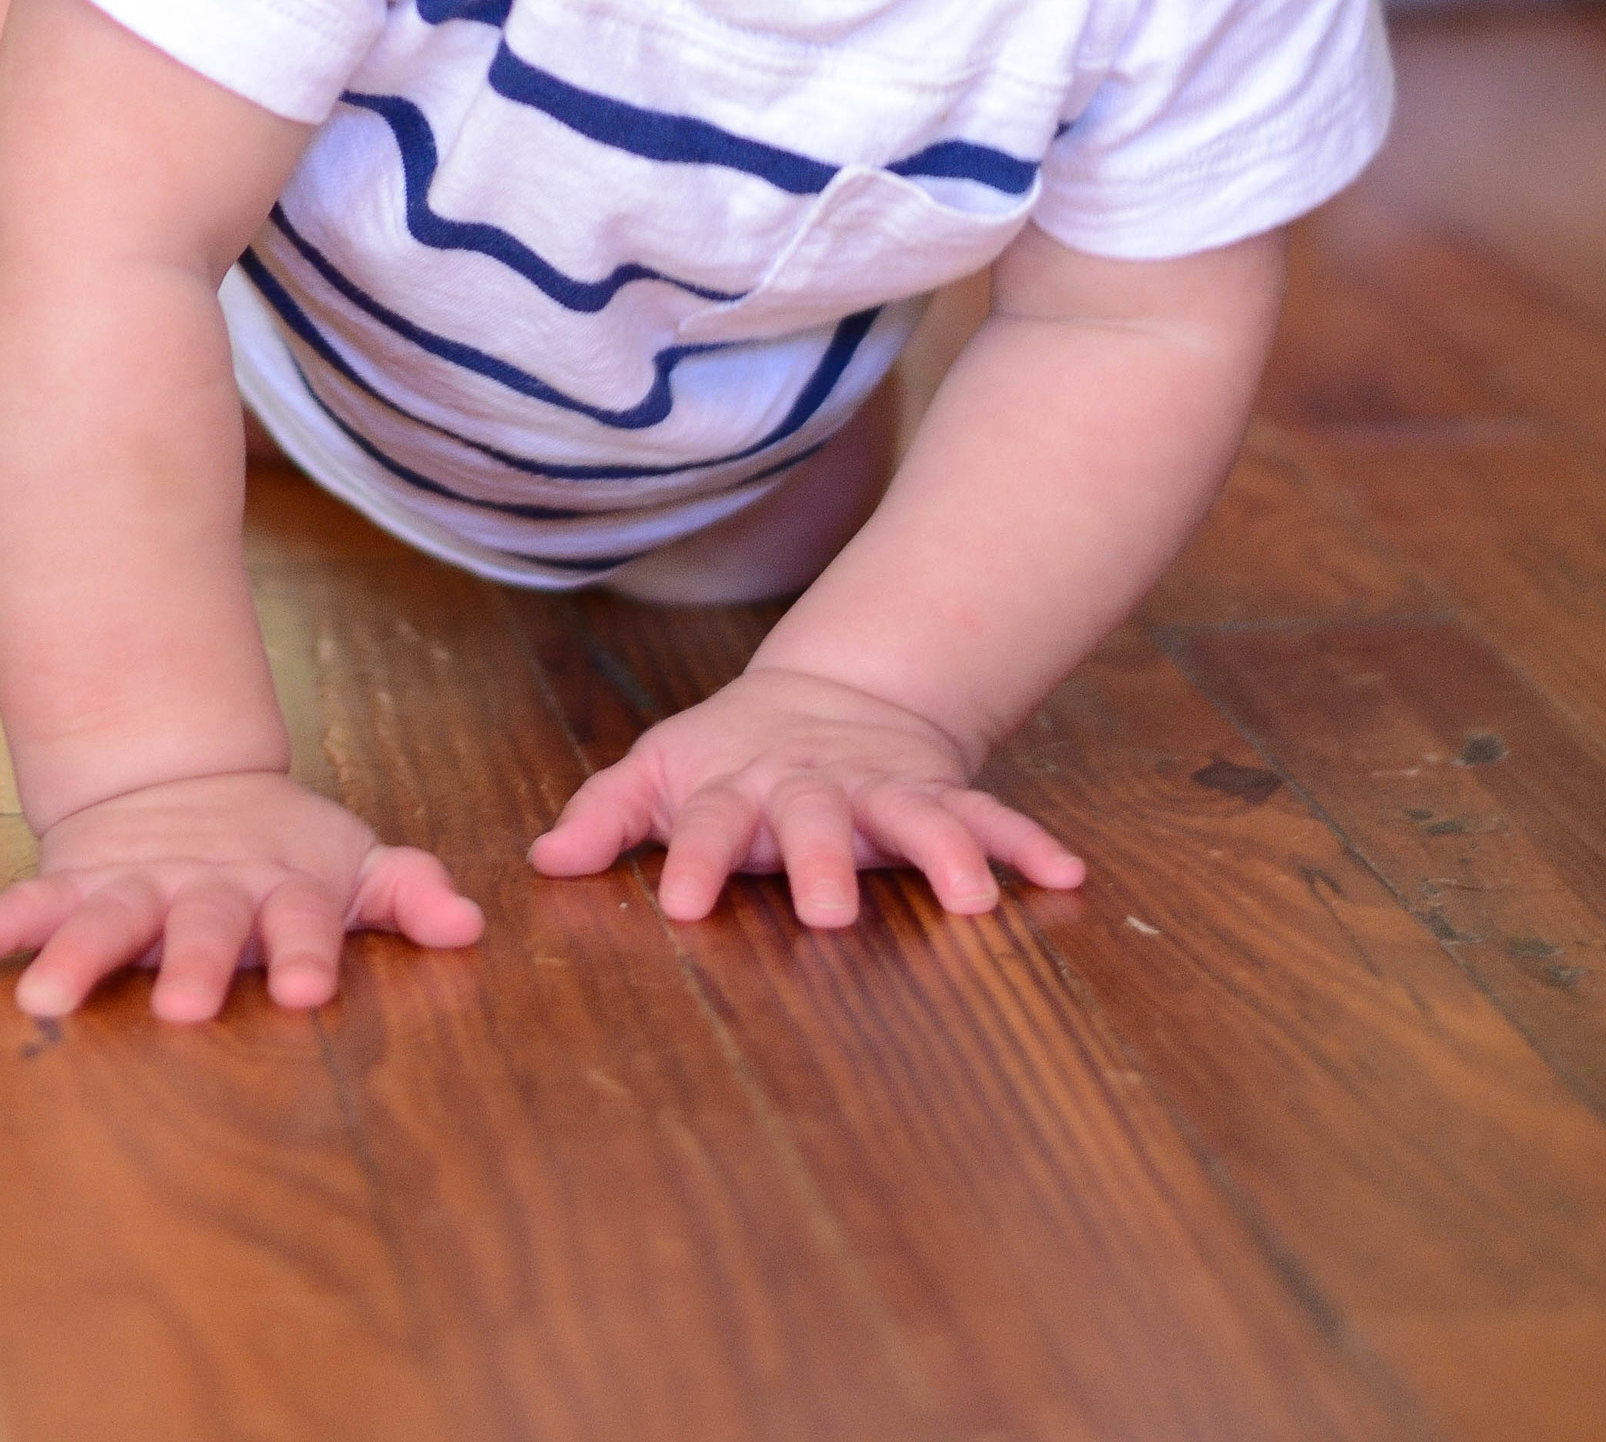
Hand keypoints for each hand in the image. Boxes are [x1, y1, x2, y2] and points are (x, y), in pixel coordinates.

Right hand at [0, 770, 482, 1023]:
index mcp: (277, 888)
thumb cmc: (282, 850)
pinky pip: (23, 907)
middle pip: (202, 926)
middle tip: (187, 1008)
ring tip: (43, 1000)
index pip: (301, 922)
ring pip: (105, 918)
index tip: (309, 991)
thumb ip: (408, 892)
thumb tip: (472, 923)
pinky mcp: (75, 882)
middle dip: (195, 965)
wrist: (186, 779)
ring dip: (77, 957)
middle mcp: (203, 888)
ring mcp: (134, 884)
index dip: (308, 951)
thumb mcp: (352, 863)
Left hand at [527, 662, 1083, 930]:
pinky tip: (1065, 874)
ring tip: (973, 897)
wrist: (832, 692)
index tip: (680, 904)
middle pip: (814, 820)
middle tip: (827, 913)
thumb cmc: (728, 756)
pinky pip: (986, 816)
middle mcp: (811, 787)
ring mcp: (878, 788)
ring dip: (943, 851)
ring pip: (913, 816)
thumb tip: (541, 860)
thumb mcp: (660, 772)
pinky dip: (1024, 842)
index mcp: (737, 787)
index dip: (690, 857)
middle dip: (820, 862)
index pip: (706, 821)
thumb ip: (606, 815)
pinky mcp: (934, 792)